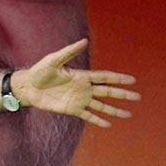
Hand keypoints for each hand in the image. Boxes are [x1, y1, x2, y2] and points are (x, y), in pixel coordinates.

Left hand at [16, 39, 139, 126]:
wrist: (28, 87)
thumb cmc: (39, 71)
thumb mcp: (53, 60)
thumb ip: (69, 52)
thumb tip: (84, 41)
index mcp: (82, 76)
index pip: (104, 77)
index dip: (118, 78)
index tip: (132, 80)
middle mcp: (84, 88)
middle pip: (107, 92)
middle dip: (122, 94)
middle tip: (138, 97)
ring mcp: (79, 100)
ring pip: (101, 106)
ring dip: (115, 110)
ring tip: (129, 115)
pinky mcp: (71, 109)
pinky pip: (88, 116)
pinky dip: (98, 120)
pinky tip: (109, 124)